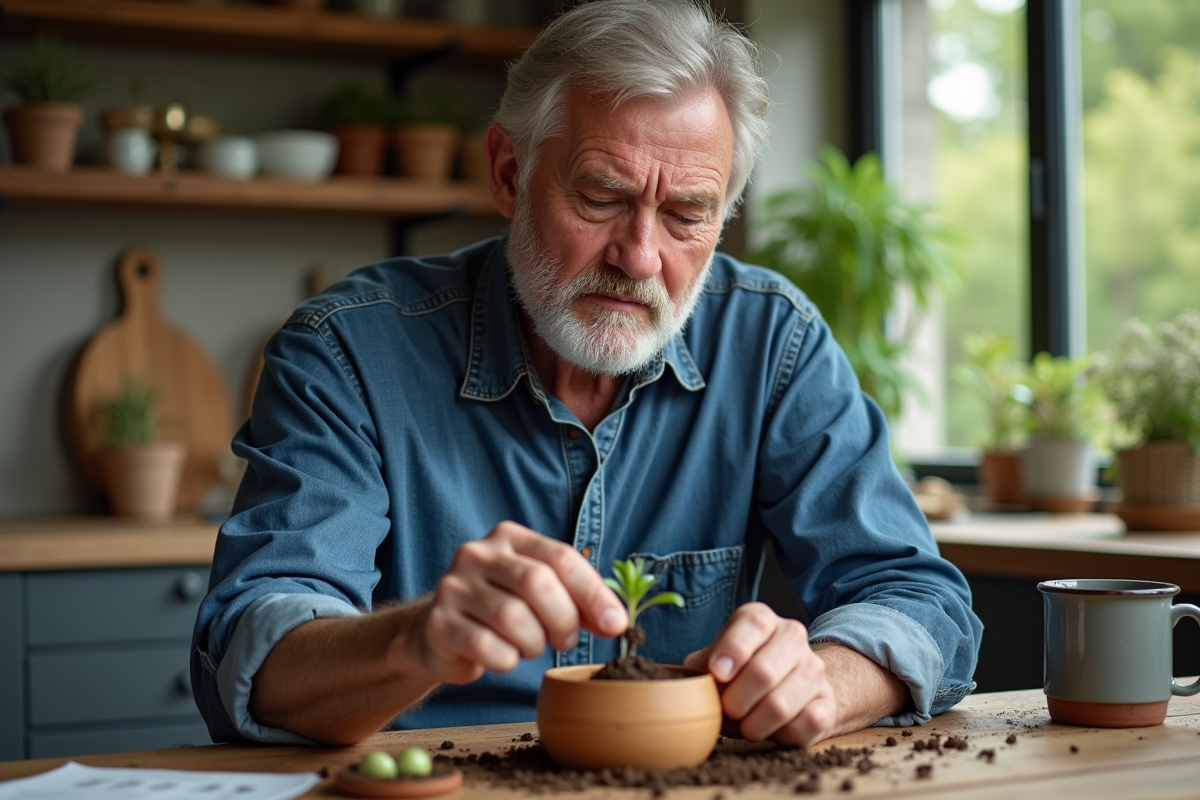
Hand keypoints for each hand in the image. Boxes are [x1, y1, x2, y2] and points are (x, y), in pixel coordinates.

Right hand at [410, 521, 626, 683]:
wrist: (440, 634)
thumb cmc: (502, 612)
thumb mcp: (540, 594)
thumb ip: (577, 599)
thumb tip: (615, 622)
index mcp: (509, 537)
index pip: (560, 557)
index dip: (593, 593)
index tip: (615, 624)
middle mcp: (477, 553)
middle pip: (537, 582)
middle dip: (563, 620)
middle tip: (564, 641)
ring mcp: (453, 586)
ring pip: (513, 617)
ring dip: (533, 643)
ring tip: (530, 646)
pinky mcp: (438, 622)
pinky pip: (487, 647)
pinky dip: (506, 660)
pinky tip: (504, 657)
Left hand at [683, 602, 907, 746]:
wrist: (790, 685)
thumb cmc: (739, 672)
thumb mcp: (716, 660)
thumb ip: (700, 668)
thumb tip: (686, 683)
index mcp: (761, 620)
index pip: (752, 624)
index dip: (733, 650)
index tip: (718, 673)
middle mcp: (792, 636)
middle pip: (764, 672)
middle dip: (737, 700)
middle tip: (727, 709)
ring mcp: (814, 669)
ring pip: (780, 705)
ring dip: (753, 725)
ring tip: (745, 725)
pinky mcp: (827, 702)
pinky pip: (803, 726)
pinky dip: (779, 736)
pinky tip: (771, 729)